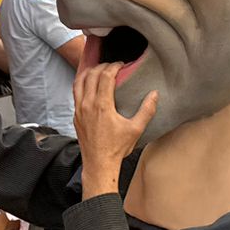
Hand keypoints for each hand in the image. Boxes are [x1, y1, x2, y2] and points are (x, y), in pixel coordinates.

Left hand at [71, 41, 158, 195]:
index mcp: (102, 106)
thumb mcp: (136, 129)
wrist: (99, 164)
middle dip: (102, 66)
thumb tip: (154, 94)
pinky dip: (81, 83)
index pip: (105, 76)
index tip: (121, 65)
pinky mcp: (75, 116)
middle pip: (91, 75)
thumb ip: (147, 110)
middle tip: (112, 66)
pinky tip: (89, 85)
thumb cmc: (117, 148)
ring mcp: (79, 110)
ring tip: (98, 70)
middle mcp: (87, 105)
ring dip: (88, 72)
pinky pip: (75, 93)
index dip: (114, 66)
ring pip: (79, 82)